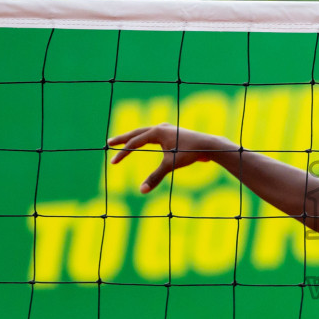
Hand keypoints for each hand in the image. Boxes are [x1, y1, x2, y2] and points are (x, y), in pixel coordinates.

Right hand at [106, 124, 224, 193]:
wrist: (210, 146)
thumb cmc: (191, 153)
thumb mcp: (171, 165)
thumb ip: (155, 177)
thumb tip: (141, 191)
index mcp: (157, 132)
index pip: (134, 143)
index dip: (123, 153)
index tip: (113, 163)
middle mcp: (160, 128)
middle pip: (136, 133)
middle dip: (122, 139)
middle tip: (109, 142)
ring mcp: (167, 129)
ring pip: (145, 132)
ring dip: (133, 137)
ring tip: (123, 142)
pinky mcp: (173, 134)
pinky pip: (154, 135)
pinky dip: (145, 138)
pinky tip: (144, 142)